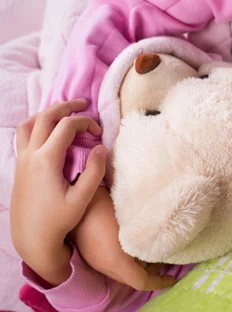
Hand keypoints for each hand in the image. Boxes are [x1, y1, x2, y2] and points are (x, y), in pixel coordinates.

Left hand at [11, 99, 105, 285]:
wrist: (31, 239)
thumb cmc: (58, 221)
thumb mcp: (82, 198)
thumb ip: (94, 171)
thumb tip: (101, 147)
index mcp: (46, 161)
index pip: (66, 127)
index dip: (86, 123)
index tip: (99, 132)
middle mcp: (30, 156)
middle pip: (45, 117)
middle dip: (66, 107)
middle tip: (83, 103)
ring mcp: (22, 161)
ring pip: (29, 124)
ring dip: (46, 113)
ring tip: (63, 113)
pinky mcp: (19, 167)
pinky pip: (24, 136)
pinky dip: (37, 125)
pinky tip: (50, 132)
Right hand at [71, 187, 175, 290]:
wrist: (71, 199)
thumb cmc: (102, 206)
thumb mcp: (128, 220)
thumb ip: (145, 232)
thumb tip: (161, 235)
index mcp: (116, 262)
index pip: (142, 282)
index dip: (160, 282)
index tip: (173, 278)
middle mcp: (105, 266)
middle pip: (131, 279)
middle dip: (150, 274)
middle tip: (164, 260)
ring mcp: (95, 260)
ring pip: (121, 272)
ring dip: (137, 266)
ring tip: (151, 251)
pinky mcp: (89, 252)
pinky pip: (112, 264)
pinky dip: (126, 261)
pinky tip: (132, 244)